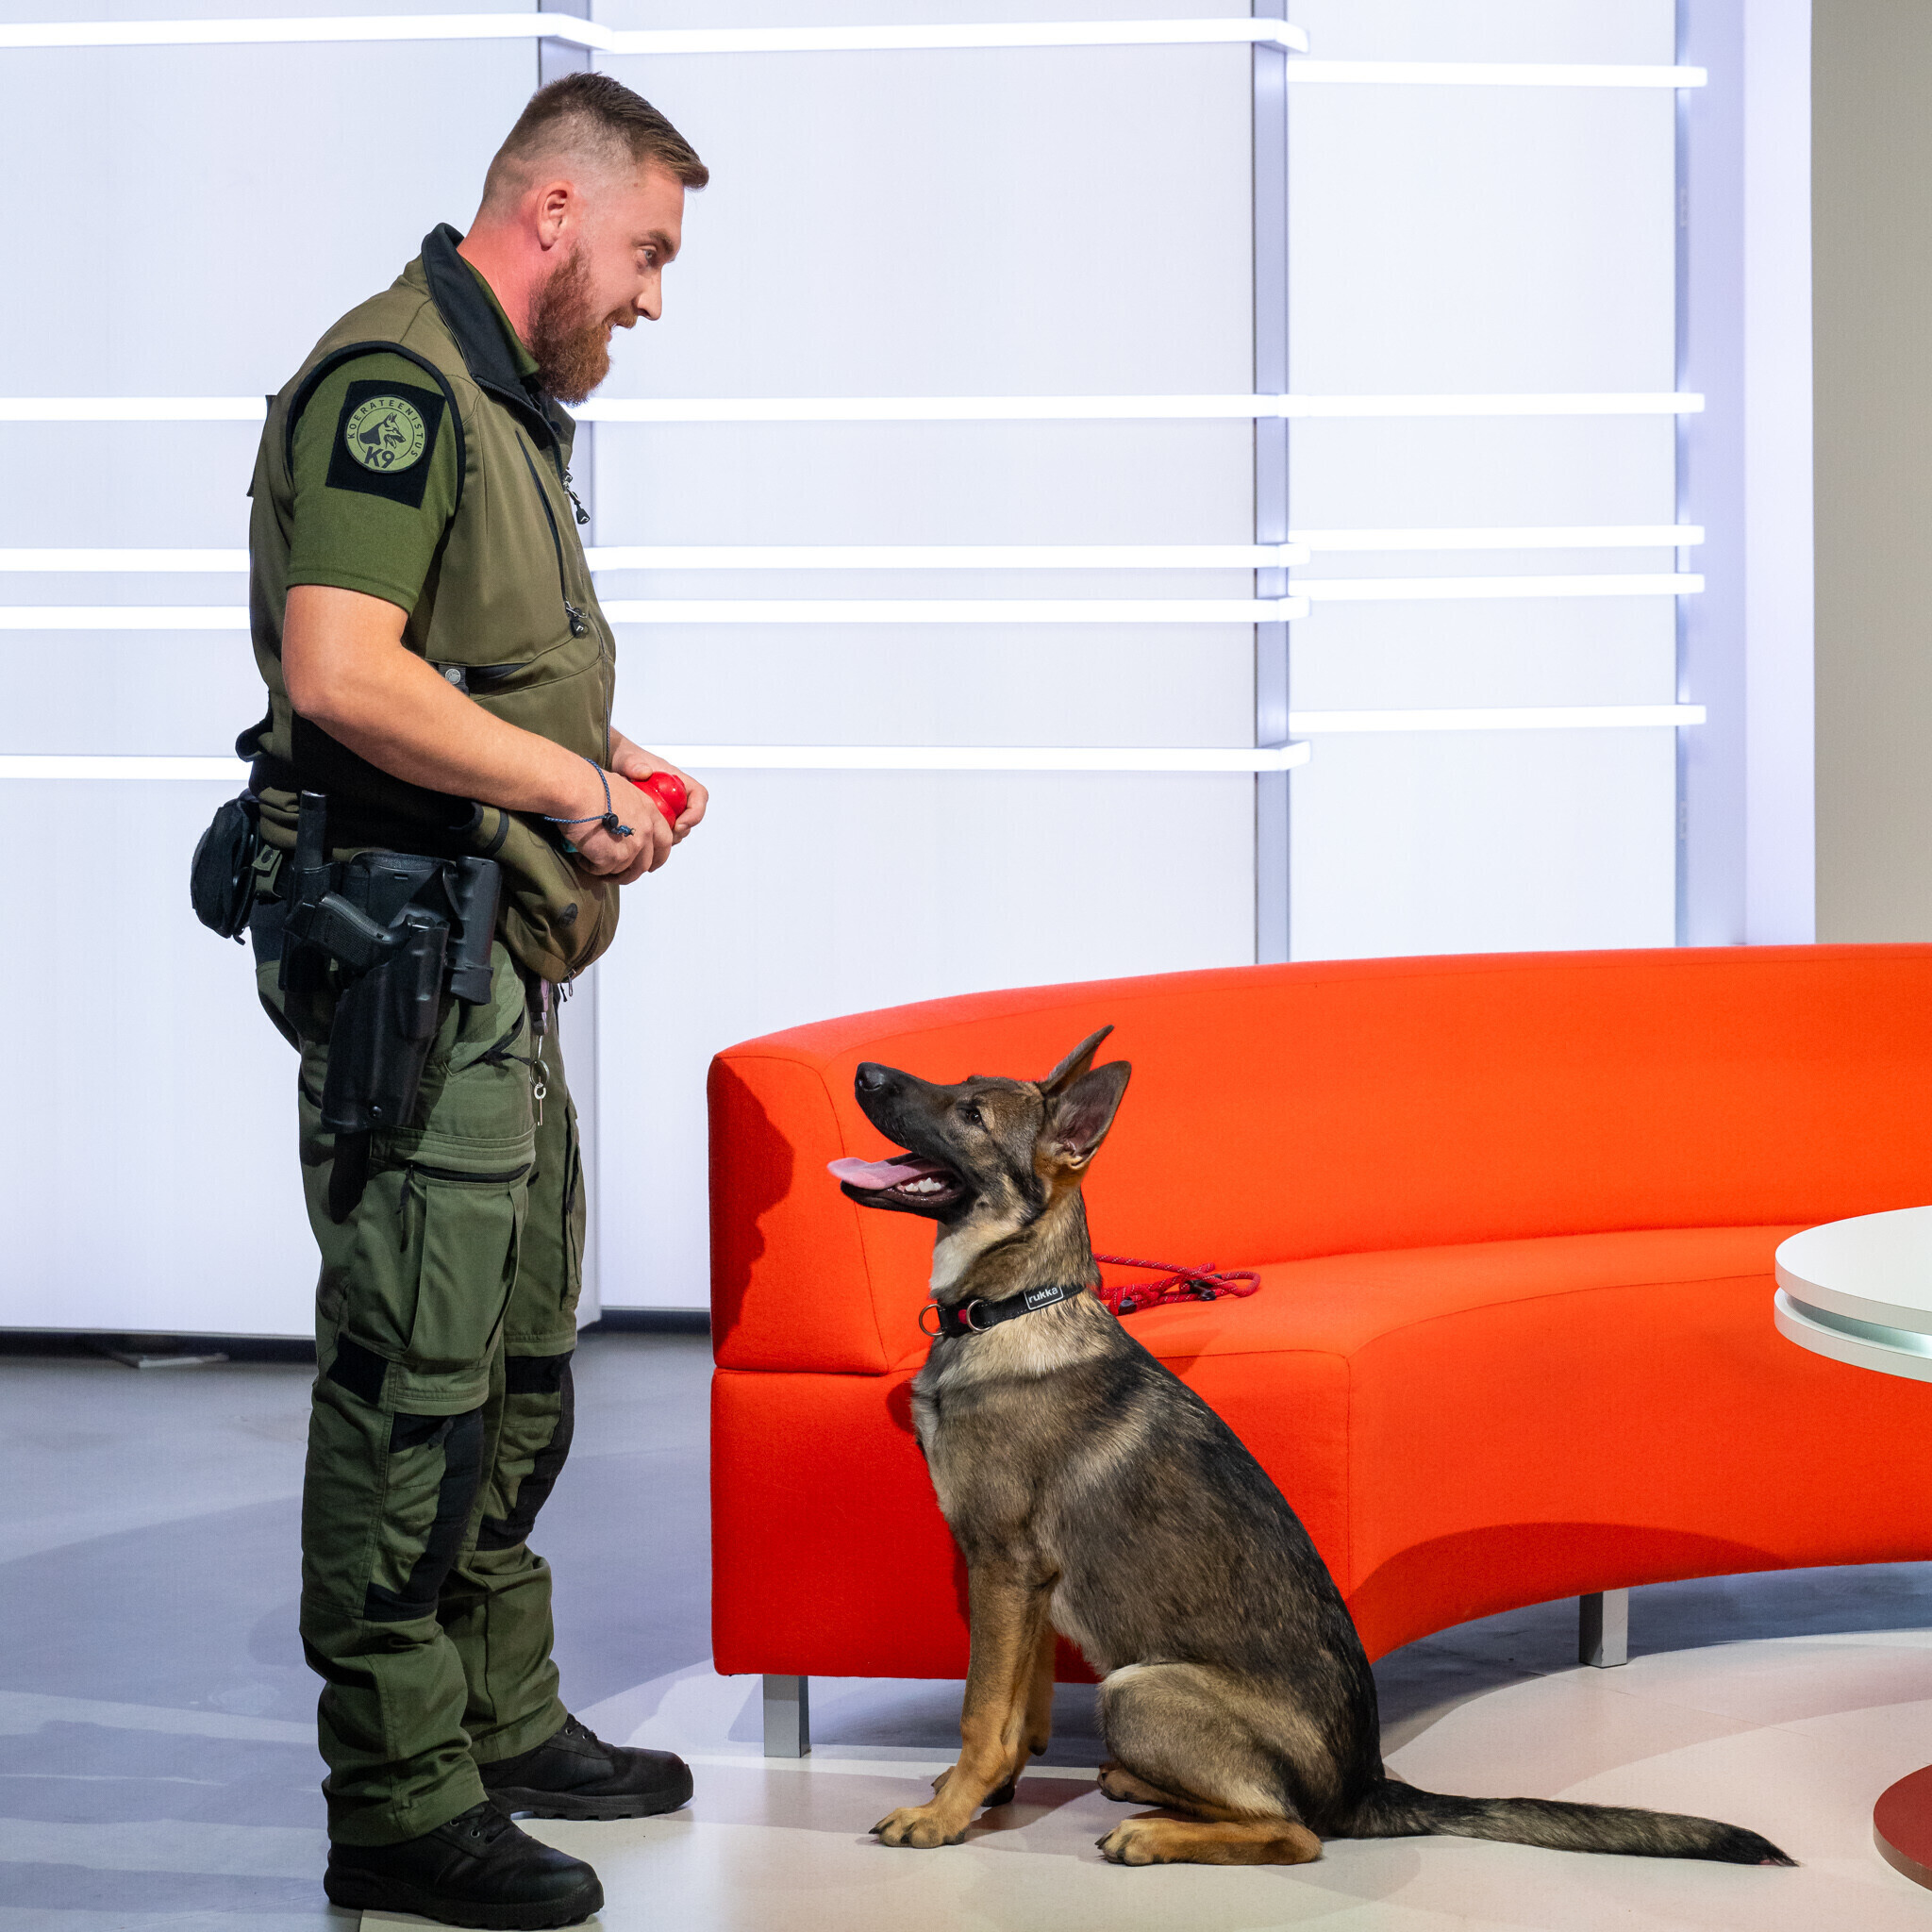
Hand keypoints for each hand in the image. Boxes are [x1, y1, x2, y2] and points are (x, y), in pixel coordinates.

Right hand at [562, 769, 668, 883]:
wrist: (576, 791)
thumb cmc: (590, 784)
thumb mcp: (622, 789)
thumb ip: (630, 807)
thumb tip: (623, 815)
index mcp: (649, 812)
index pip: (665, 841)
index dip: (659, 856)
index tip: (651, 864)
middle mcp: (645, 831)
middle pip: (645, 862)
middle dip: (633, 873)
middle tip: (621, 875)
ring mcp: (631, 847)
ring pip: (623, 870)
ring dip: (610, 871)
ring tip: (594, 864)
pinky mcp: (612, 858)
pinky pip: (602, 870)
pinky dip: (590, 866)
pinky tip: (580, 856)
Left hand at [609, 739, 707, 844]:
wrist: (617, 767)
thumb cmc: (627, 760)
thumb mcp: (627, 759)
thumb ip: (634, 764)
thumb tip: (644, 772)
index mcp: (677, 780)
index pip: (699, 796)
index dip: (695, 813)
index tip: (679, 825)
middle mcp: (677, 795)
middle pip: (691, 817)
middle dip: (680, 830)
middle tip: (662, 836)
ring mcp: (670, 807)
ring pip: (680, 827)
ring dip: (669, 835)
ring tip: (650, 834)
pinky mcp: (661, 817)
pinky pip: (666, 831)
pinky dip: (658, 836)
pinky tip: (643, 834)